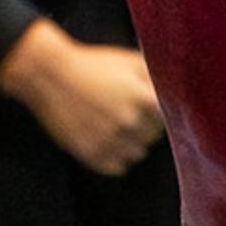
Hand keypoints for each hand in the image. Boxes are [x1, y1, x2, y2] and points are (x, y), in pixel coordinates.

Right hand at [0, 23, 166, 176]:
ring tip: (113, 123)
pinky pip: (118, 166)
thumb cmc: (91, 65)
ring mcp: (111, 142)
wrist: (49, 76)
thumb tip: (176, 87)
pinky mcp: (93, 156)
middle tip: (127, 110)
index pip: (171, 119)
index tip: (153, 108)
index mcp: (143, 99)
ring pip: (137, 153)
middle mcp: (130, 123)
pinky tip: (104, 137)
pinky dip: (114, 156)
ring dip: (131, 142)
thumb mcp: (127, 59)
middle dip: (145, 125)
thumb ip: (156, 75)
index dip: (161, 112)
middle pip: (153, 136)